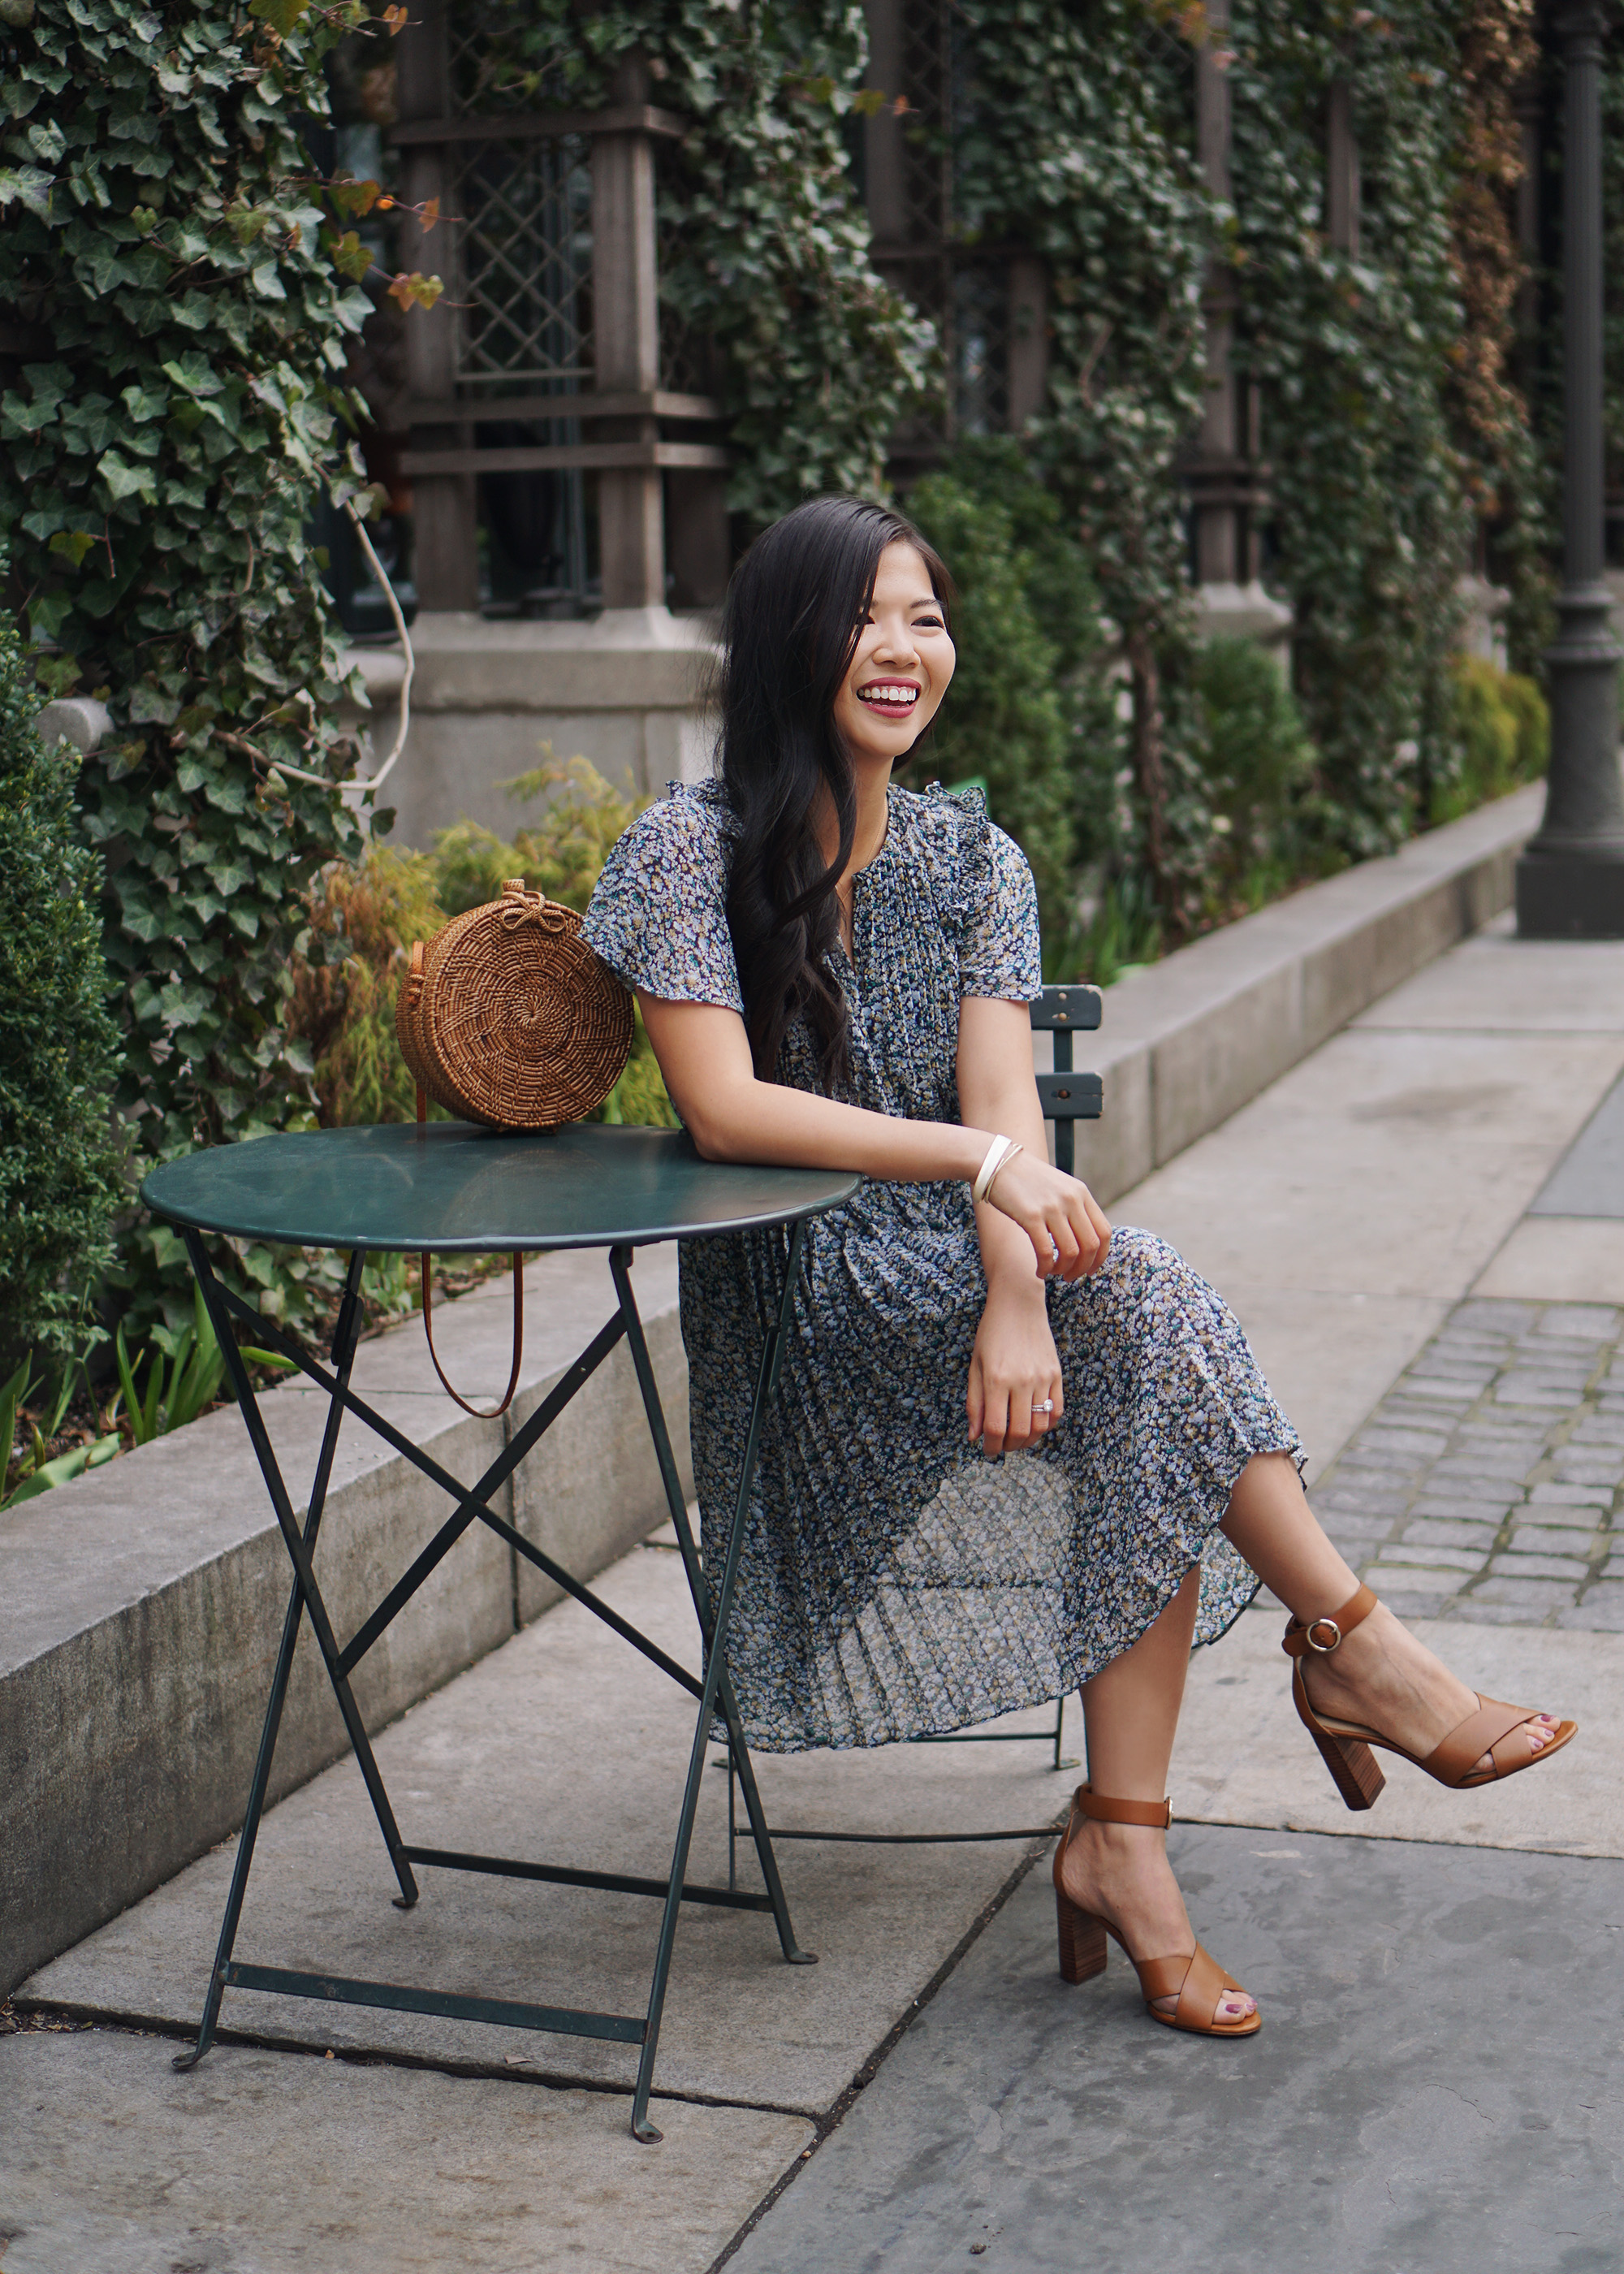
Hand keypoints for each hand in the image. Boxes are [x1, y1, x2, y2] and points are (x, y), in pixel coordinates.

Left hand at [968, 1288, 1064, 1455]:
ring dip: (1028, 1440)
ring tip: (1017, 1438)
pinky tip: (1035, 1424)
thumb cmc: (991, 1334)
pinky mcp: (1057, 1374)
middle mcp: (1021, 1381)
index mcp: (996, 1379)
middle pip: (1020, 1431)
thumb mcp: (975, 1366)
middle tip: (1002, 1446)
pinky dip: (1047, 1425)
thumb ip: (975, 1402)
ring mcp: (1042, 1378)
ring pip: (1041, 1426)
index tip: (987, 1450)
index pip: (995, 1427)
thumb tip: (974, 1436)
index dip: (991, 1446)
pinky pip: (1057, 1410)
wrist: (1018, 1304)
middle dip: (1009, 1446)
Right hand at [983, 1148, 1111, 1281]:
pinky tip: (1039, 1271)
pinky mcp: (1031, 1215)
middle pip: (1091, 1245)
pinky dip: (1045, 1267)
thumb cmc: (1026, 1180)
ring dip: (1064, 1270)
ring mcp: (1052, 1207)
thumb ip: (1073, 1207)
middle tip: (1070, 1277)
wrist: (997, 1162)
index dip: (1101, 1256)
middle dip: (1083, 1268)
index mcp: (1081, 1193)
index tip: (1090, 1269)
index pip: (1104, 1232)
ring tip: (1053, 1272)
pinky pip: (1045, 1251)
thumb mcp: (1059, 1187)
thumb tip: (1083, 1239)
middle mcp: (1071, 1199)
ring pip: (1071, 1252)